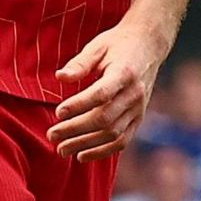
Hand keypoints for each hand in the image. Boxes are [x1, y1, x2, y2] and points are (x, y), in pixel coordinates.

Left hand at [48, 19, 172, 161]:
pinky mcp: (139, 118)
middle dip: (76, 130)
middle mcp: (135, 93)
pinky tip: (82, 155)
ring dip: (86, 144)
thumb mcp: (98, 46)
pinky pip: (123, 141)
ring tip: (61, 149)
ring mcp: (139, 108)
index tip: (57, 113)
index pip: (101, 94)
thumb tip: (60, 77)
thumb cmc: (118, 44)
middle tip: (52, 135)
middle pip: (104, 118)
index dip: (79, 105)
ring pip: (113, 134)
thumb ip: (80, 63)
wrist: (149, 44)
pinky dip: (103, 152)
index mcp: (125, 72)